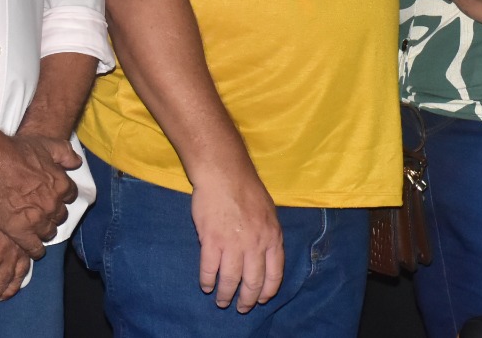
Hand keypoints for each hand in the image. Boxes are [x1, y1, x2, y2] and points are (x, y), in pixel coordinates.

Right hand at [0, 134, 80, 256]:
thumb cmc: (17, 151)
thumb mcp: (47, 144)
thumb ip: (65, 154)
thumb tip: (76, 163)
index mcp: (61, 184)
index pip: (70, 196)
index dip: (61, 196)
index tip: (53, 196)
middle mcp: (53, 204)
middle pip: (60, 216)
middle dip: (53, 214)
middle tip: (42, 212)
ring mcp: (38, 219)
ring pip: (48, 232)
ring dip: (44, 230)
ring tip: (35, 228)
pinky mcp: (20, 232)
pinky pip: (34, 248)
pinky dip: (35, 250)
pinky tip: (32, 248)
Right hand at [190, 168, 284, 312]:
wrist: (224, 173)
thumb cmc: (246, 188)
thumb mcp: (269, 212)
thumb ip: (268, 235)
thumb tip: (266, 256)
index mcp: (272, 237)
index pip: (274, 274)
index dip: (267, 291)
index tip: (260, 299)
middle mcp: (255, 244)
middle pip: (253, 282)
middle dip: (246, 300)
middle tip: (240, 307)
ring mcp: (233, 244)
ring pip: (230, 280)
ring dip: (225, 295)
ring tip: (221, 301)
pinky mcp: (211, 240)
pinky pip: (209, 269)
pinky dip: (207, 281)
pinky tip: (206, 285)